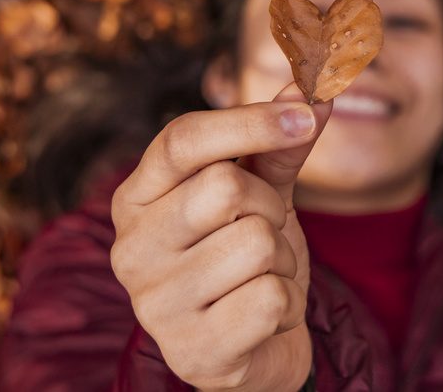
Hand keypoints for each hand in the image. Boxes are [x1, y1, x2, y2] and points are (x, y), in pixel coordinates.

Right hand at [110, 83, 331, 390]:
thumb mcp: (260, 196)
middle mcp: (130, 248)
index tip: (304, 116)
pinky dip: (286, 303)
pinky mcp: (192, 351)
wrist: (252, 351)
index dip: (249, 121)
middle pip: (224, 187)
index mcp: (135, 199)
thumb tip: (312, 91)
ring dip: (281, 260)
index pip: (181, 139)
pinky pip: (269, 299)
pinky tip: (264, 315)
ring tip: (262, 276)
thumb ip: (278, 146)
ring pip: (256, 243)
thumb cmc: (245, 262)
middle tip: (267, 229)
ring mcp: (155, 304)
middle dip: (269, 206)